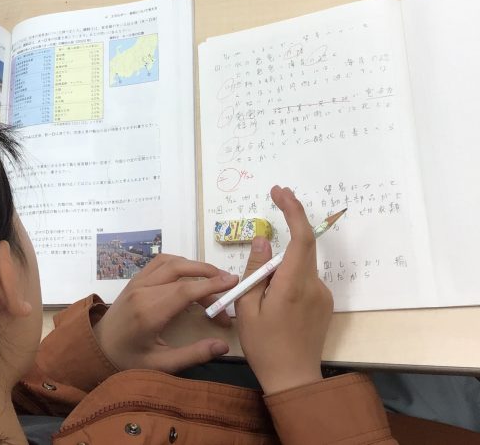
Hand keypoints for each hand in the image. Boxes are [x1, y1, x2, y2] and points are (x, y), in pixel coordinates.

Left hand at [93, 254, 238, 372]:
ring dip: (194, 266)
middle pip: (181, 272)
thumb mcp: (161, 364)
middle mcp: (142, 291)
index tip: (234, 282)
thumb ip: (193, 355)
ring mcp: (136, 283)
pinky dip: (178, 263)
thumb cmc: (128, 359)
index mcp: (149, 313)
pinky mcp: (134, 280)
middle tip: (229, 284)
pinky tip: (190, 276)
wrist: (96, 349)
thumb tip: (223, 345)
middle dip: (208, 274)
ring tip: (214, 279)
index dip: (212, 284)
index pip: (186, 290)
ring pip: (170, 262)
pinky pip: (159, 263)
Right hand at [236, 186, 333, 394]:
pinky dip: (287, 280)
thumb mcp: (247, 308)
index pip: (300, 237)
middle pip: (301, 248)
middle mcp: (314, 285)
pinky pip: (303, 280)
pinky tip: (273, 306)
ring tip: (259, 300)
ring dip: (280, 269)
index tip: (279, 193)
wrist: (293, 379)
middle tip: (271, 213)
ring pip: (300, 266)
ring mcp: (322, 295)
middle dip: (287, 229)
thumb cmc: (264, 346)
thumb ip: (255, 270)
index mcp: (293, 285)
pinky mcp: (323, 303)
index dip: (293, 210)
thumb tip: (262, 239)